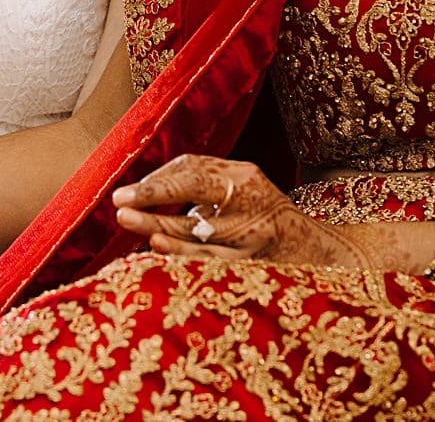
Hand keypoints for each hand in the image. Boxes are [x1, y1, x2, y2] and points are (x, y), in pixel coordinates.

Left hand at [111, 155, 368, 268]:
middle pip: (196, 191)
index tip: (124, 192)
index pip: (194, 170)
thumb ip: (202, 186)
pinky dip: (181, 254)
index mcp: (243, 176)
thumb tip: (145, 193)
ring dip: (158, 226)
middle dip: (153, 197)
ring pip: (198, 229)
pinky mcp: (254, 264)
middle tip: (119, 204)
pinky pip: (210, 259)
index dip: (157, 182)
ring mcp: (253, 234)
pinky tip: (157, 249)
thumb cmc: (263, 219)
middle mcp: (250, 200)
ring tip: (128, 222)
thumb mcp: (240, 192)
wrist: (315, 253)